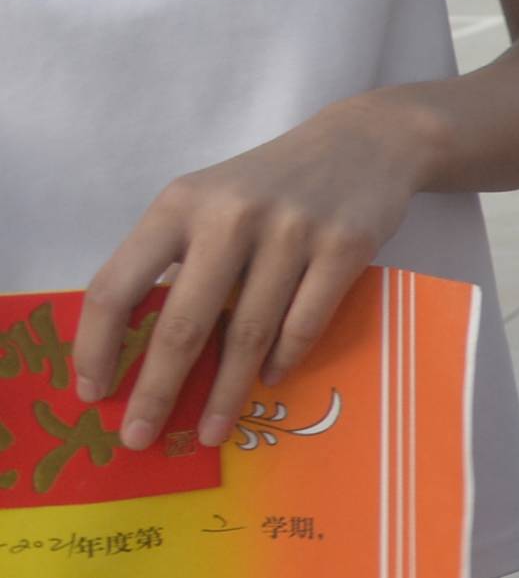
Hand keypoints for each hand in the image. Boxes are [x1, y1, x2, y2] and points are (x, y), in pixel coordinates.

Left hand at [76, 96, 446, 450]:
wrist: (365, 141)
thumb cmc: (270, 185)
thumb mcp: (208, 202)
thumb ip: (173, 258)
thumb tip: (139, 348)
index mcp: (179, 204)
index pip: (117, 285)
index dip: (96, 345)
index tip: (93, 391)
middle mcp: (231, 214)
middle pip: (183, 322)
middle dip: (157, 390)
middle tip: (139, 436)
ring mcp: (292, 230)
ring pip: (248, 332)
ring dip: (225, 391)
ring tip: (208, 430)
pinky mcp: (345, 245)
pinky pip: (305, 321)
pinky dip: (283, 359)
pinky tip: (269, 379)